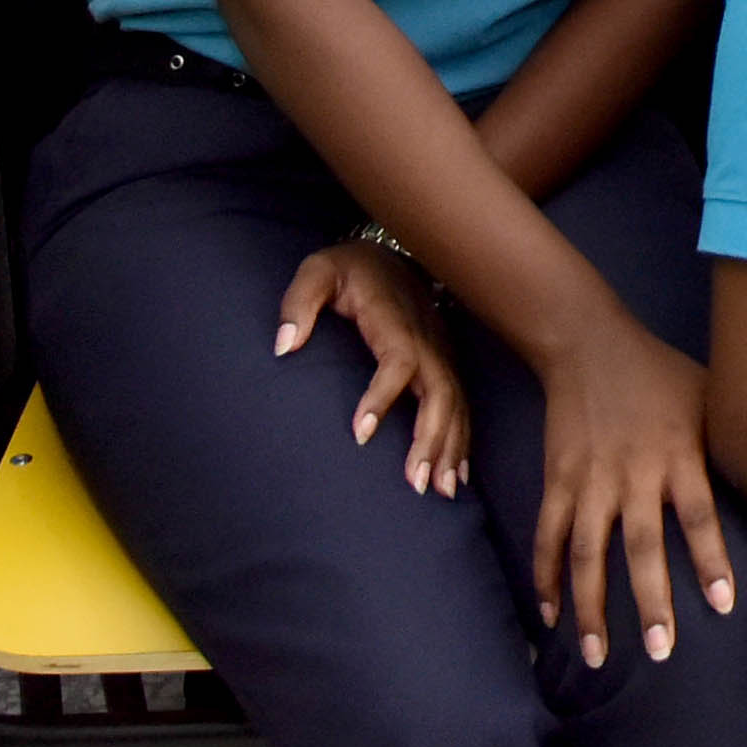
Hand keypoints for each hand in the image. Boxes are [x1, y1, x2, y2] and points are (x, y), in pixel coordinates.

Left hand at [273, 240, 464, 496]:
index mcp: (393, 319)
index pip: (398, 359)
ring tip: (443, 491)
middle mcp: (426, 338)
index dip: (382, 396)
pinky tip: (458, 476)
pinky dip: (462, 441)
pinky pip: (460, 404)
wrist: (387, 255)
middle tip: (417, 483)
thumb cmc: (347, 269)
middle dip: (432, 438)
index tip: (359, 434)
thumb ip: (299, 303)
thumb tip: (284, 345)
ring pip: (455, 403)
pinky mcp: (445, 362)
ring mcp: (440, 351)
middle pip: (439, 390)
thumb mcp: (317, 271)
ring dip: (452, 447)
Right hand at [529, 321, 736, 668]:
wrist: (589, 343)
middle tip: (660, 651)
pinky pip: (549, 535)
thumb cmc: (661, 374)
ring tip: (598, 656)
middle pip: (642, 544)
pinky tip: (552, 616)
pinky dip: (547, 577)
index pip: (699, 514)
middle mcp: (634, 472)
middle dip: (650, 600)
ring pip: (587, 552)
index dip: (711, 559)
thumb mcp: (708, 397)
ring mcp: (591, 479)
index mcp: (679, 452)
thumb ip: (730, 442)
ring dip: (591, 607)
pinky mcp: (558, 479)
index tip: (722, 605)